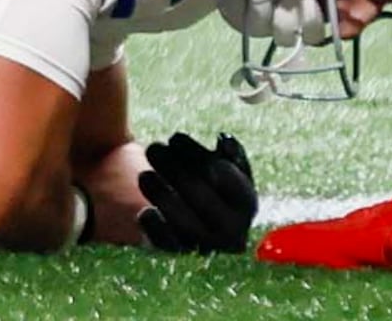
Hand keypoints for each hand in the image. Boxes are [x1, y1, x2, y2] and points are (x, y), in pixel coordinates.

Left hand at [137, 130, 256, 252]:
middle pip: (202, 197)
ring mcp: (208, 244)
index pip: (224, 176)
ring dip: (161, 194)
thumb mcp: (225, 163)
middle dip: (173, 170)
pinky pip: (168, 244)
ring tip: (144, 174)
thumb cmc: (211, 180)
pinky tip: (145, 212)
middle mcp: (233, 229)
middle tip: (153, 148)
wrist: (196, 215)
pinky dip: (156, 228)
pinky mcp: (182, 252)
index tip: (175, 138)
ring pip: (184, 222)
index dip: (197, 156)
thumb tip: (226, 141)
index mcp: (246, 202)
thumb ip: (230, 152)